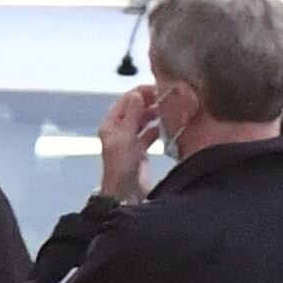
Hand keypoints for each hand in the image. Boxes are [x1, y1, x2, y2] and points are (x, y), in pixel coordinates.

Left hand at [97, 85, 164, 203]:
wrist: (125, 193)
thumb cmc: (121, 167)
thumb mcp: (126, 137)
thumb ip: (132, 115)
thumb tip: (137, 94)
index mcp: (111, 124)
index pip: (127, 100)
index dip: (141, 92)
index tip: (159, 88)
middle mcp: (120, 130)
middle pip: (136, 108)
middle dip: (150, 101)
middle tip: (168, 98)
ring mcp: (130, 140)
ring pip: (144, 120)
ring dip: (155, 114)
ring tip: (170, 109)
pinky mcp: (140, 150)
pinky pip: (150, 133)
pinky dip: (158, 128)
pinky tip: (168, 126)